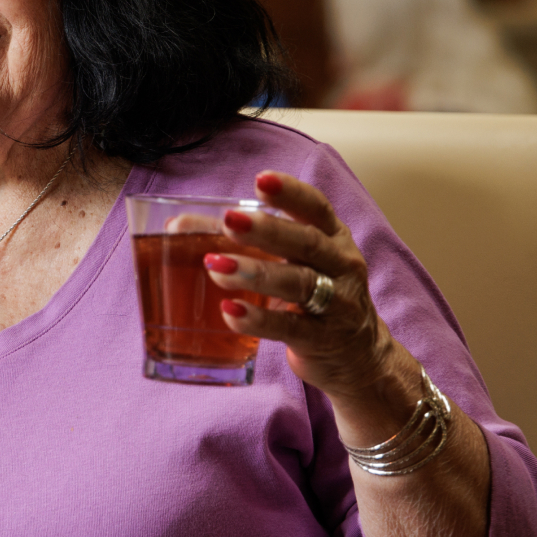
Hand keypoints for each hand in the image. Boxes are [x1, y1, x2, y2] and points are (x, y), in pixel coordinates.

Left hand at [203, 170, 398, 402]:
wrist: (359, 356)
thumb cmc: (315, 296)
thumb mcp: (290, 262)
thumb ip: (241, 242)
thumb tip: (177, 227)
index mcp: (333, 237)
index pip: (316, 207)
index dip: (290, 193)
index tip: (261, 180)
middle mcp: (341, 265)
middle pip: (306, 242)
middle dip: (267, 230)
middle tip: (228, 221)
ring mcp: (337, 304)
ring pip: (298, 282)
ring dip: (255, 272)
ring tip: (216, 266)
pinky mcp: (324, 340)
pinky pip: (291, 327)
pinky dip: (259, 319)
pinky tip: (230, 311)